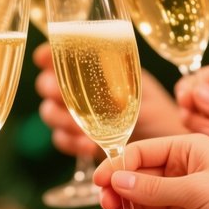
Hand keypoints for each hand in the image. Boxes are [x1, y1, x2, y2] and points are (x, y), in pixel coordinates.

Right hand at [33, 43, 186, 158]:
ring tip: (80, 128)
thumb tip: (112, 95)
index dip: (47, 54)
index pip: (60, 55)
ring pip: (49, 112)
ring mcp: (75, 115)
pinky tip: (88, 145)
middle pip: (46, 83)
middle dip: (51, 89)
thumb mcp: (146, 95)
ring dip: (60, 118)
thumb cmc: (159, 115)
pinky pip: (60, 139)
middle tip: (61, 95)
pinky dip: (70, 142)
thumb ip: (126, 90)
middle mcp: (80, 89)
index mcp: (95, 68)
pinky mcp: (76, 139)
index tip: (45, 58)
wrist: (163, 153)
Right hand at [94, 134, 208, 208]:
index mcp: (187, 148)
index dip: (117, 166)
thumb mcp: (197, 189)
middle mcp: (184, 170)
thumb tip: (115, 180)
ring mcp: (186, 198)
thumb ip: (154, 186)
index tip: (99, 183)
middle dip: (120, 195)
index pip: (141, 152)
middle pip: (138, 179)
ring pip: (144, 204)